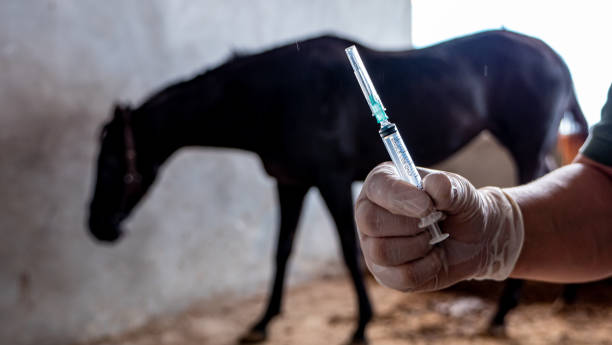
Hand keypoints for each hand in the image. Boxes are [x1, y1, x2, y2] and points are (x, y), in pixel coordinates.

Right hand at [355, 162, 523, 291]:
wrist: (474, 240)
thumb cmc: (458, 208)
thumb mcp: (460, 192)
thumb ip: (447, 187)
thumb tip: (435, 184)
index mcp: (382, 184)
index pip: (377, 187)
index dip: (400, 197)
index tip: (427, 205)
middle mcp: (369, 213)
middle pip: (371, 222)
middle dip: (409, 225)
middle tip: (433, 222)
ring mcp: (373, 246)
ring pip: (382, 252)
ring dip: (418, 246)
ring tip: (434, 239)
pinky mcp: (385, 274)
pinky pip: (399, 277)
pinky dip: (426, 268)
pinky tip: (435, 257)